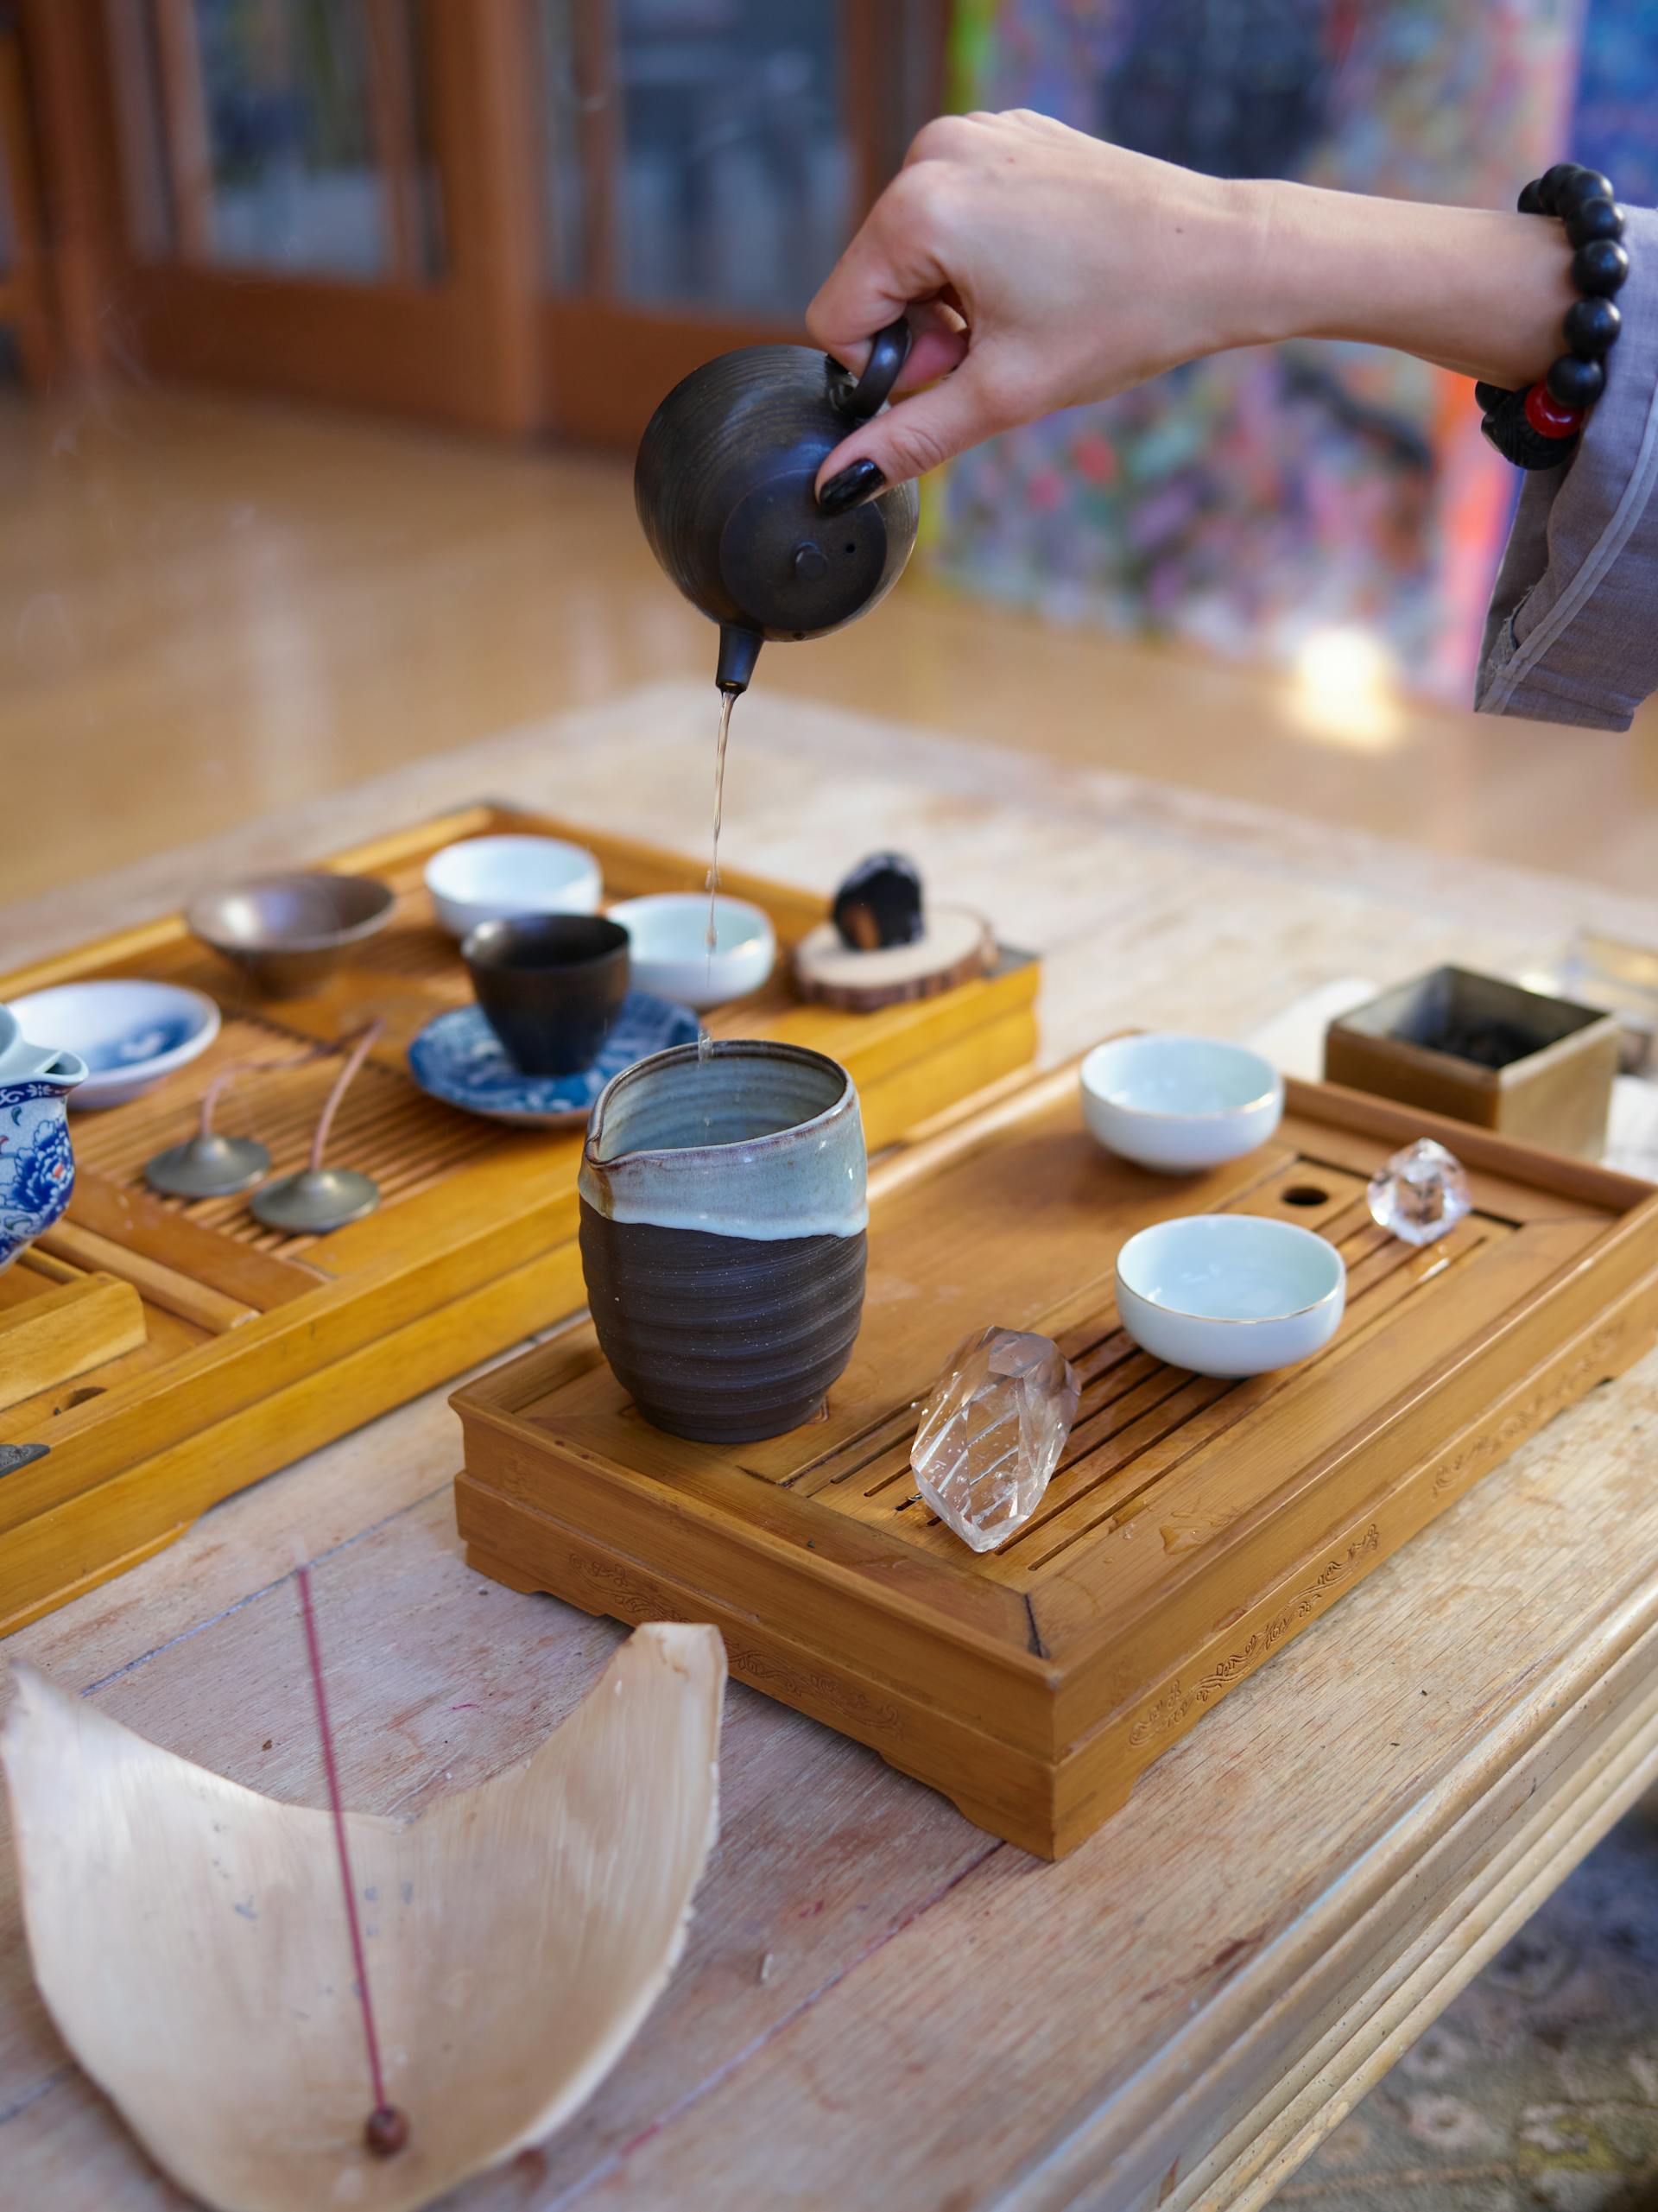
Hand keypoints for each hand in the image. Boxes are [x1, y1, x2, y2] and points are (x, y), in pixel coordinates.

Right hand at [807, 111, 1260, 509]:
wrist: (1224, 256)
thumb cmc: (1126, 314)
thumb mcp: (1004, 393)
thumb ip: (909, 437)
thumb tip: (839, 482)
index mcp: (919, 207)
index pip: (836, 314)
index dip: (887, 368)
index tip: (960, 367)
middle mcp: (934, 153)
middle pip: (873, 278)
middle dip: (923, 329)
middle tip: (1000, 343)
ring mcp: (973, 133)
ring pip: (911, 249)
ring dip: (951, 296)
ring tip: (1025, 307)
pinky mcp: (1006, 135)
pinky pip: (954, 213)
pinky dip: (980, 255)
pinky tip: (1039, 271)